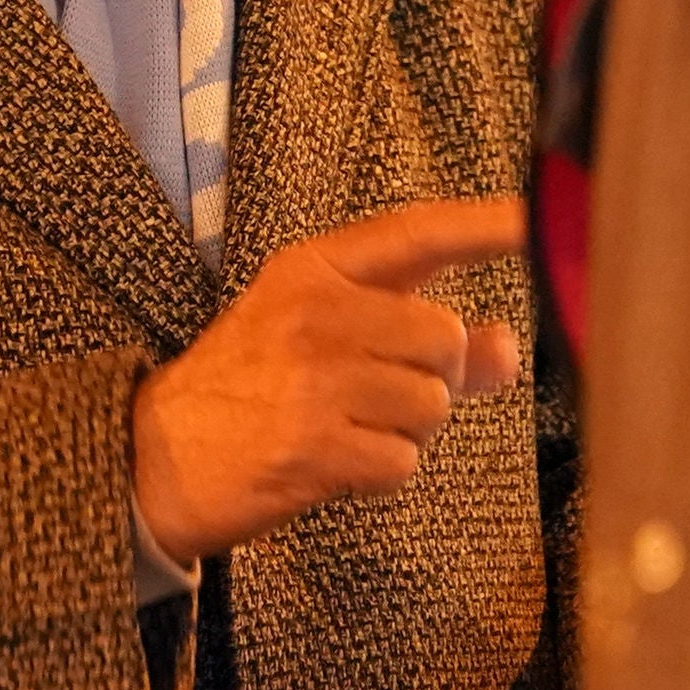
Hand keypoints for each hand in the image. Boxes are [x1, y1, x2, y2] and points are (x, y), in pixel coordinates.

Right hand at [130, 197, 526, 565]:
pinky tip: (333, 462)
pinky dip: (381, 472)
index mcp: (313, 269)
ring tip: (345, 427)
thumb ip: (416, 333)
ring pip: (431, 405)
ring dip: (405, 431)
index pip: (416, 234)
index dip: (484, 227)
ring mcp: (312, 380)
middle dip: (431, 378)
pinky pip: (402, 461)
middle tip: (373, 395)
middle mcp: (315, 313)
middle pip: (443, 339)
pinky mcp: (312, 446)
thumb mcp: (318, 334)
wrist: (150, 458)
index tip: (538, 218)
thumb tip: (507, 348)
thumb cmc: (246, 387)